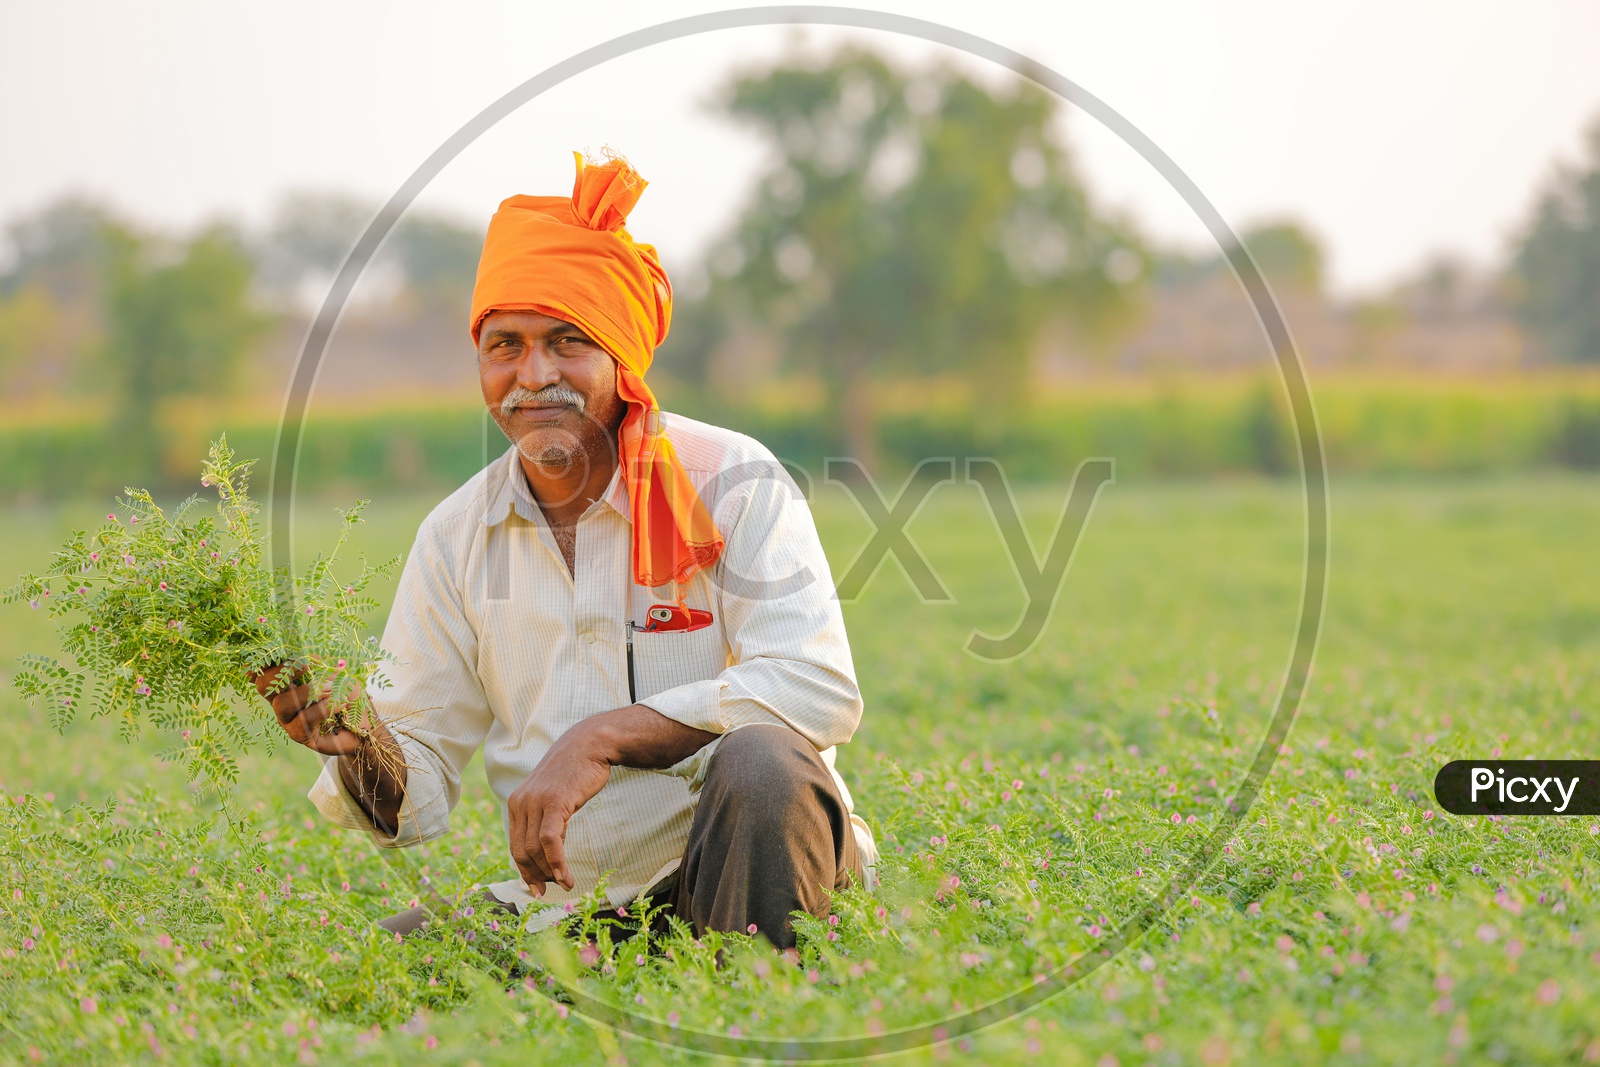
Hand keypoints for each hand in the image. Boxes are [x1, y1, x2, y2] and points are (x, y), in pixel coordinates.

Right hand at [250, 663, 380, 757]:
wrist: (365, 723)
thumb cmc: (347, 695)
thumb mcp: (336, 674)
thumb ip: (319, 664)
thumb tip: (305, 653)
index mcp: (287, 684)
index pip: (265, 671)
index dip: (266, 661)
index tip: (283, 652)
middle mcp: (282, 702)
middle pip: (264, 686)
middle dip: (281, 672)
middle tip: (305, 666)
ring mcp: (289, 721)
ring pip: (283, 704)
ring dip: (309, 691)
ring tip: (332, 689)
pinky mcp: (301, 736)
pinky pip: (304, 719)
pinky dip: (323, 707)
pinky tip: (340, 703)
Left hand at [507, 717, 614, 897]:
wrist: (589, 745)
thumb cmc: (575, 773)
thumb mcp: (553, 797)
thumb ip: (544, 820)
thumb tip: (547, 853)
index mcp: (517, 803)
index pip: (515, 846)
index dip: (524, 871)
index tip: (536, 888)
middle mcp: (521, 803)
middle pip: (521, 851)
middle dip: (534, 876)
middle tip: (549, 891)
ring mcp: (536, 802)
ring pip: (535, 849)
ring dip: (549, 873)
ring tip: (565, 884)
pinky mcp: (554, 802)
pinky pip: (550, 840)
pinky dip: (557, 862)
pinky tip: (566, 875)